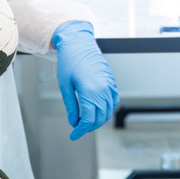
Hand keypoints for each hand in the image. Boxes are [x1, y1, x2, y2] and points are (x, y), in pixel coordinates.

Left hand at [52, 21, 119, 139]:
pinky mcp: (111, 81)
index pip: (87, 119)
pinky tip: (98, 110)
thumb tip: (74, 121)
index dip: (80, 130)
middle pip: (99, 118)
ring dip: (98, 120)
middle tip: (78, 129)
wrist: (78, 43)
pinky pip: (113, 101)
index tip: (74, 135)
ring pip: (108, 111)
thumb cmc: (70, 61)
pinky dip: (107, 109)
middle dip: (88, 127)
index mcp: (90, 92)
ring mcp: (109, 85)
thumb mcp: (66, 86)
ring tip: (86, 121)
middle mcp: (103, 90)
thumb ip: (71, 106)